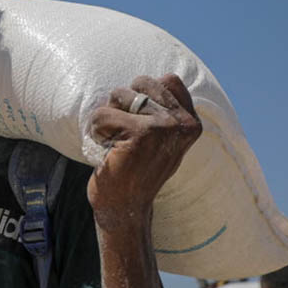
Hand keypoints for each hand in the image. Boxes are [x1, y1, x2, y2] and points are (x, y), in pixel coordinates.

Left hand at [87, 74, 201, 229]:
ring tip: (115, 143)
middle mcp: (184, 123)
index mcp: (192, 122)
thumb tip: (154, 79)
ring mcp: (164, 127)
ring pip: (119, 94)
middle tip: (123, 135)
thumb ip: (164, 110)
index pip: (167, 79)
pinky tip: (106, 150)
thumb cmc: (136, 170)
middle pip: (141, 82)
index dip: (143, 95)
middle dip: (122, 103)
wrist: (125, 209)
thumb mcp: (161, 138)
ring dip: (107, 117)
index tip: (140, 127)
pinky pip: (102, 114)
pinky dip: (95, 130)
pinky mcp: (140, 133)